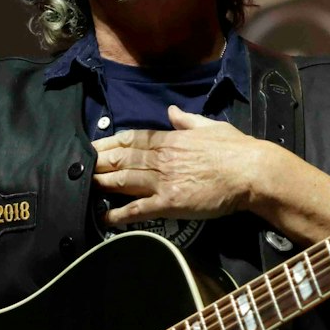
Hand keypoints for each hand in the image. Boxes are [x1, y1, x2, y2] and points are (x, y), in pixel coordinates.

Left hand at [91, 106, 279, 227]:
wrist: (252, 172)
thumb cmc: (236, 149)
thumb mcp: (211, 126)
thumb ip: (188, 120)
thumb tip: (171, 112)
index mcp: (171, 139)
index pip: (132, 139)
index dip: (109, 143)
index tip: (92, 146)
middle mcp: (162, 158)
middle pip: (122, 159)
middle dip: (98, 162)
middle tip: (78, 166)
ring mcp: (164, 181)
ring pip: (125, 180)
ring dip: (103, 182)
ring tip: (84, 185)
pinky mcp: (170, 203)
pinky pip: (139, 209)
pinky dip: (120, 213)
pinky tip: (106, 217)